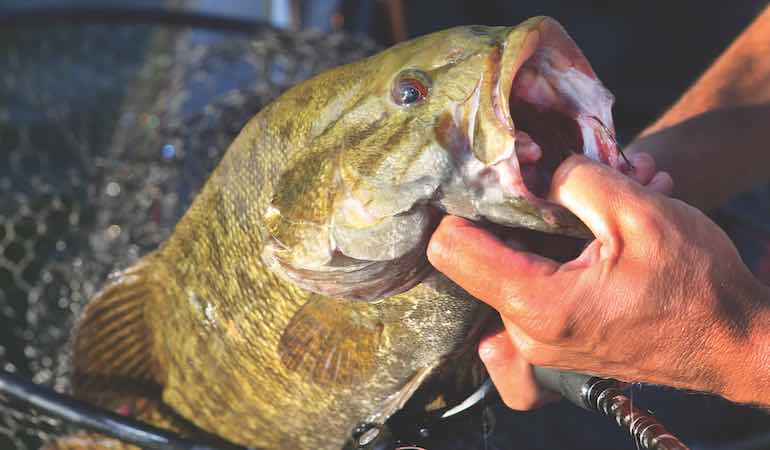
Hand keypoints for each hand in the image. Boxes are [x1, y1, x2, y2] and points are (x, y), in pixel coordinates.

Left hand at [428, 154, 769, 408]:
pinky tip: (600, 236)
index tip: (491, 178)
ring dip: (550, 229)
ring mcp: (539, 340)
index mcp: (537, 303)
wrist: (732, 344)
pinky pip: (535, 286)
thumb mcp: (640, 215)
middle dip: (520, 211)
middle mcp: (526, 331)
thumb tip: (537, 168)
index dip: (463, 204)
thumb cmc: (697, 288)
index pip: (450, 247)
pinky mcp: (555, 339)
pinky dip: (559, 255)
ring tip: (601, 207)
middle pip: (484, 253)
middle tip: (567, 184)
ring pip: (514, 265)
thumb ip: (577, 180)